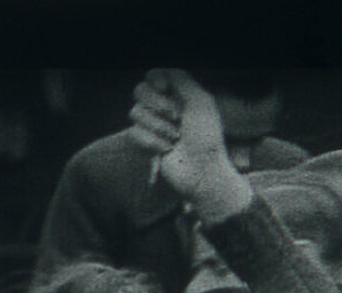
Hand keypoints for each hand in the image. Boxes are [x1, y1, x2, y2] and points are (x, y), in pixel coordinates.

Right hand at [126, 70, 250, 220]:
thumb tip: (162, 72)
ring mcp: (154, 125)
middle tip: (177, 118)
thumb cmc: (207, 138)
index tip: (164, 88)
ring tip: (175, 139)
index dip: (155, 80)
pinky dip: (152, 142)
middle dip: (157, 104)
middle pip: (140, 90)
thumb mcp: (201, 102)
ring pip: (135, 112)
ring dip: (158, 127)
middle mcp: (164, 107)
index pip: (153, 76)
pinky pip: (134, 133)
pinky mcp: (146, 143)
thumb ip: (182, 80)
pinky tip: (166, 150)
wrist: (202, 171)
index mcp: (178, 95)